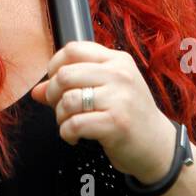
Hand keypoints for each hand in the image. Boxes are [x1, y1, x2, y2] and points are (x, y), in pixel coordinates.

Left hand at [30, 39, 176, 181]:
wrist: (158, 146)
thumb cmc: (130, 116)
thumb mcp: (107, 91)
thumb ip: (73, 85)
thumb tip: (36, 91)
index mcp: (117, 60)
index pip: (73, 49)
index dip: (54, 65)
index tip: (55, 82)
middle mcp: (119, 75)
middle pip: (65, 74)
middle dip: (52, 94)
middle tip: (58, 106)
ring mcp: (120, 98)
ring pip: (68, 100)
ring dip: (60, 116)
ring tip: (68, 123)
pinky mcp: (116, 123)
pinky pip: (75, 124)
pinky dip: (67, 133)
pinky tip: (74, 137)